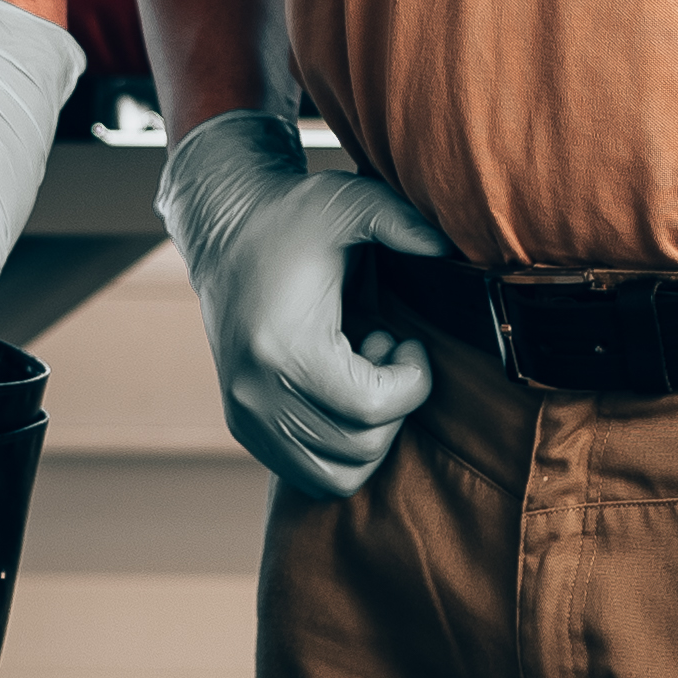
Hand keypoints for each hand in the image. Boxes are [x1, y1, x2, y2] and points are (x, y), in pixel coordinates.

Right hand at [161, 109, 448, 500]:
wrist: (224, 233)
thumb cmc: (292, 218)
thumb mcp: (349, 203)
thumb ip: (405, 223)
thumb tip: (452, 252)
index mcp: (282, 346)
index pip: (370, 408)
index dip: (413, 382)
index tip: (411, 344)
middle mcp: (256, 393)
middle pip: (360, 446)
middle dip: (393, 404)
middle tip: (385, 351)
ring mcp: (246, 416)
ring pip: (338, 475)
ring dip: (368, 432)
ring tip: (362, 375)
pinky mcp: (244, 428)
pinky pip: (310, 474)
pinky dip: (342, 448)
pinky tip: (340, 393)